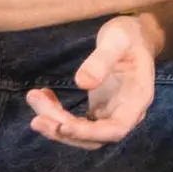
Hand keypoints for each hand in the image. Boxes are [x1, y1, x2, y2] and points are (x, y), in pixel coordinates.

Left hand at [25, 15, 154, 150]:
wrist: (132, 35)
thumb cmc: (129, 34)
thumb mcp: (118, 39)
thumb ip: (103, 59)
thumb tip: (82, 83)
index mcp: (137, 99)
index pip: (116, 129)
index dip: (90, 133)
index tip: (63, 127)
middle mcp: (126, 113)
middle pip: (94, 137)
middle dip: (63, 129)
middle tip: (37, 117)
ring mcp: (111, 114)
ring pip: (81, 132)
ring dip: (55, 123)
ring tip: (35, 99)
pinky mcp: (98, 111)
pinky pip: (76, 123)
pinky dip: (57, 115)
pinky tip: (44, 97)